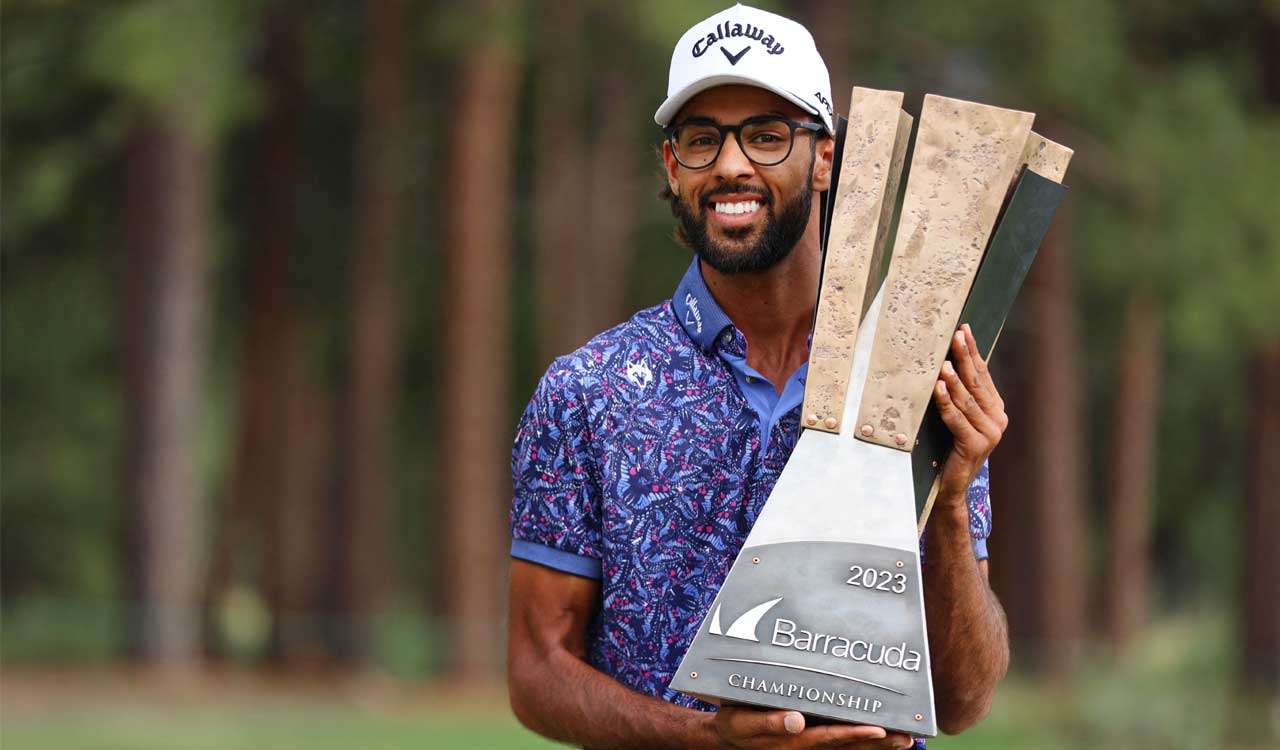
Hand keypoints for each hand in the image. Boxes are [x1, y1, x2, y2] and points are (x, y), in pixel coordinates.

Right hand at [713, 706, 914, 748]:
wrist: (730, 736)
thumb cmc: (736, 724)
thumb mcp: (743, 722)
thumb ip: (768, 721)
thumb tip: (796, 720)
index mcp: (793, 741)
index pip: (831, 737)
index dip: (856, 734)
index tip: (880, 729)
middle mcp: (809, 745)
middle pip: (850, 745)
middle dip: (879, 743)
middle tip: (907, 738)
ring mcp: (813, 743)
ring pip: (851, 746)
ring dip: (878, 744)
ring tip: (906, 739)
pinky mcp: (813, 739)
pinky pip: (844, 743)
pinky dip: (865, 740)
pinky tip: (884, 736)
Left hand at [933, 323, 1007, 505]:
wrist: (949, 486)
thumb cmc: (948, 448)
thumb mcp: (957, 417)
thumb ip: (959, 396)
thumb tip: (944, 363)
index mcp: (995, 409)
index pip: (983, 375)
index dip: (973, 352)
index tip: (964, 330)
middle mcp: (997, 419)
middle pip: (977, 383)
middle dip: (965, 357)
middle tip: (955, 336)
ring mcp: (989, 433)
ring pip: (967, 400)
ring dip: (954, 379)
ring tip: (943, 362)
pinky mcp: (976, 446)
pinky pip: (957, 419)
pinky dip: (946, 402)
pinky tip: (938, 388)